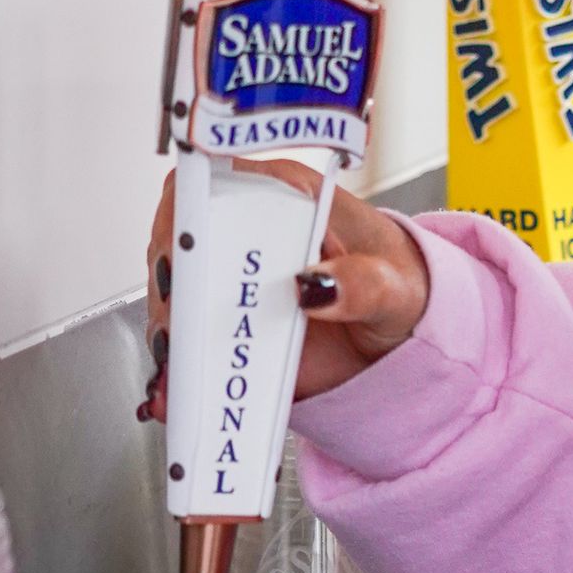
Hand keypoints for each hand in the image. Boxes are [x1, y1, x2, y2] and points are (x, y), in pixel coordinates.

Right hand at [143, 161, 430, 418]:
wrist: (402, 337)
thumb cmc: (401, 288)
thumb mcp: (396, 288)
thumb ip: (363, 284)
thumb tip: (315, 284)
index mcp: (289, 198)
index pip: (219, 182)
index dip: (188, 209)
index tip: (183, 249)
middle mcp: (250, 233)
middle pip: (181, 240)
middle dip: (172, 281)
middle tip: (181, 318)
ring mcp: (233, 281)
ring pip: (177, 292)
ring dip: (170, 327)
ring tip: (179, 362)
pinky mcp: (229, 324)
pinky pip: (192, 340)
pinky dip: (180, 367)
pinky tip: (179, 390)